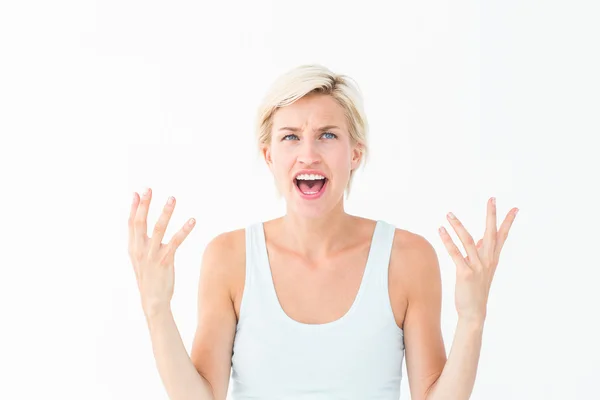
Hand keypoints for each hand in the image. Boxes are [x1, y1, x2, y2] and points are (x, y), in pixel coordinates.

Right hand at [128, 188, 195, 319]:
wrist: (153, 301)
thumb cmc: (149, 278)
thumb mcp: (140, 259)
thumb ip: (140, 242)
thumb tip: (142, 227)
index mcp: (132, 248)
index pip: (131, 223)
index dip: (134, 208)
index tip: (137, 193)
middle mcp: (139, 249)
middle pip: (140, 222)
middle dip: (144, 205)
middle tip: (149, 189)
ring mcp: (151, 255)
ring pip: (158, 229)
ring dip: (166, 212)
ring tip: (172, 198)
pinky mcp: (165, 260)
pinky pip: (176, 241)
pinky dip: (184, 230)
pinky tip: (192, 220)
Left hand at [439, 197, 517, 322]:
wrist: (474, 312)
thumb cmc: (476, 289)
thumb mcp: (483, 269)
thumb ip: (482, 252)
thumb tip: (483, 238)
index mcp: (493, 259)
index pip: (503, 237)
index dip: (508, 222)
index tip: (515, 208)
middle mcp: (488, 261)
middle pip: (491, 234)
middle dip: (491, 216)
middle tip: (492, 199)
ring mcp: (477, 267)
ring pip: (469, 241)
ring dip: (458, 226)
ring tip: (449, 214)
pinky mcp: (465, 274)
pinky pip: (455, 253)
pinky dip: (448, 241)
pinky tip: (441, 230)